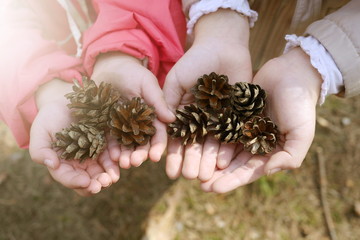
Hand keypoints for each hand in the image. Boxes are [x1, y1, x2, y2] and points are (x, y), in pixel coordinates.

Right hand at [29, 79, 119, 195]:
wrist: (65, 102)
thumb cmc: (48, 118)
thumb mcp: (40, 132)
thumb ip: (40, 150)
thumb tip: (51, 164)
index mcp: (62, 165)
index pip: (68, 178)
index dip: (76, 182)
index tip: (85, 182)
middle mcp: (79, 164)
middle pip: (88, 179)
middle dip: (96, 184)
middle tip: (103, 183)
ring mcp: (94, 154)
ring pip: (103, 170)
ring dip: (109, 175)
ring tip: (113, 177)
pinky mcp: (106, 144)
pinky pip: (113, 154)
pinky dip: (117, 159)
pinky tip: (120, 160)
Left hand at [91, 52, 173, 167]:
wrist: (111, 68)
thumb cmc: (133, 73)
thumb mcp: (147, 84)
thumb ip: (158, 101)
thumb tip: (172, 119)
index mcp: (153, 117)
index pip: (158, 135)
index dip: (157, 146)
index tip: (154, 157)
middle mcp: (140, 126)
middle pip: (142, 144)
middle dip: (140, 155)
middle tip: (135, 162)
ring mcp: (123, 127)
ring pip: (127, 146)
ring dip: (126, 156)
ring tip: (123, 163)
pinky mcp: (108, 126)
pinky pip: (110, 141)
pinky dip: (111, 150)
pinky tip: (112, 157)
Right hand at [163, 9, 251, 180]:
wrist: (223, 46)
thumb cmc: (195, 60)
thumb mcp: (176, 79)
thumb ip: (168, 100)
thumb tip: (164, 125)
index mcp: (183, 113)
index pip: (176, 138)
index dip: (173, 154)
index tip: (169, 171)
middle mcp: (200, 120)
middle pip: (195, 145)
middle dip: (191, 161)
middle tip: (189, 177)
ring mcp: (218, 119)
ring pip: (212, 144)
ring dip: (207, 161)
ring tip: (204, 177)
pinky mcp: (235, 116)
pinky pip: (230, 135)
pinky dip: (225, 149)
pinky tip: (221, 162)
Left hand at [201, 48, 321, 192]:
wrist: (292, 73)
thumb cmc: (300, 105)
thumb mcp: (301, 133)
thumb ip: (290, 156)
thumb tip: (268, 171)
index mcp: (270, 151)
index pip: (249, 171)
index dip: (232, 181)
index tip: (214, 189)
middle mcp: (255, 143)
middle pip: (233, 163)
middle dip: (217, 175)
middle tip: (200, 185)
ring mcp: (244, 129)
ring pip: (224, 148)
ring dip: (210, 159)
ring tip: (194, 169)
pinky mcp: (235, 114)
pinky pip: (221, 128)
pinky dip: (210, 137)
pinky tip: (196, 143)